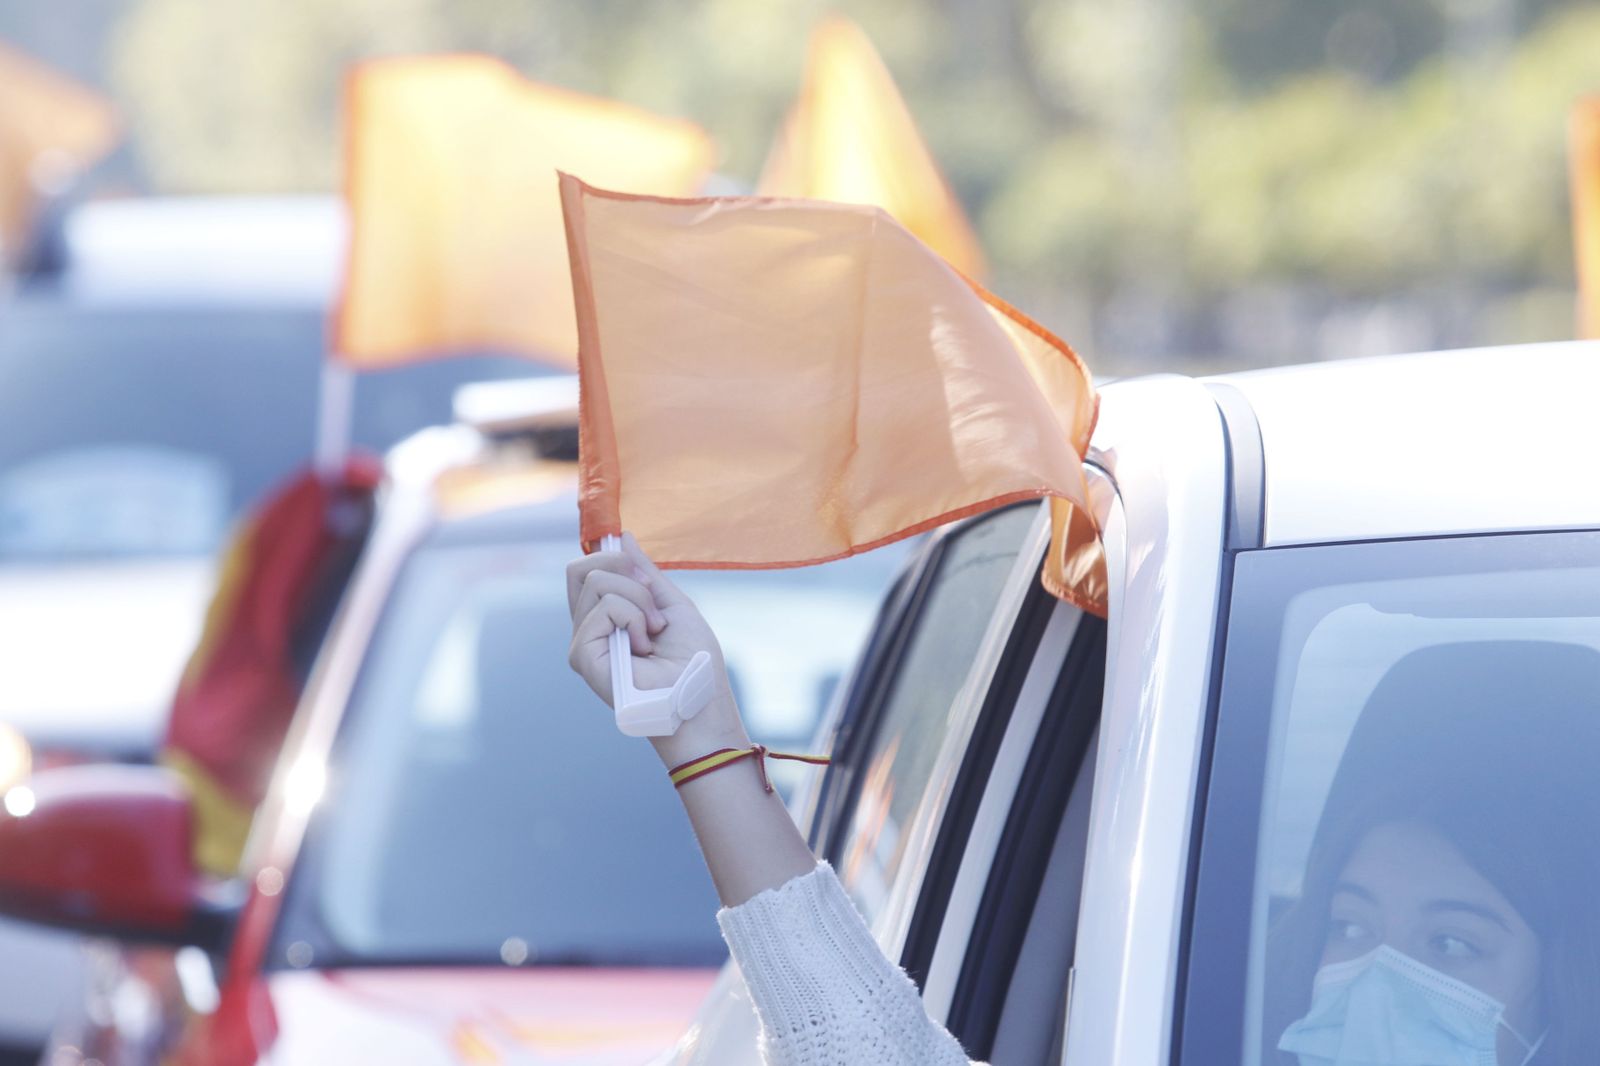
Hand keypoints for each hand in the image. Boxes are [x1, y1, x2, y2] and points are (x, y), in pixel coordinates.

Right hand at [566, 532, 748, 763]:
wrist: (700, 697)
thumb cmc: (693, 660)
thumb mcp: (671, 603)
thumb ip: (643, 573)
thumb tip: (622, 537)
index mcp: (605, 616)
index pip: (584, 569)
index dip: (611, 558)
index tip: (645, 577)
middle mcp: (587, 628)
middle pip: (583, 569)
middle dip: (629, 576)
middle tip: (654, 610)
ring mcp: (583, 642)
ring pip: (596, 583)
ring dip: (639, 601)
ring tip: (653, 634)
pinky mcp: (582, 656)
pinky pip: (603, 607)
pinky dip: (634, 617)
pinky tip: (644, 648)